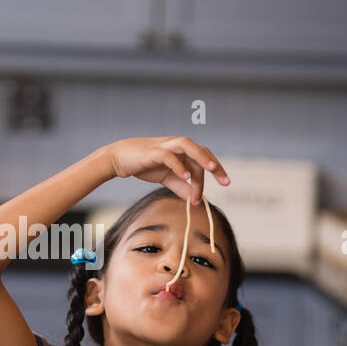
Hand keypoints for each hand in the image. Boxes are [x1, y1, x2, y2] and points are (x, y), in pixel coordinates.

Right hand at [107, 136, 230, 203]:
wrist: (119, 158)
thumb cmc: (144, 165)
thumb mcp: (166, 178)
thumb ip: (181, 187)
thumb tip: (195, 200)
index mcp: (182, 151)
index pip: (204, 157)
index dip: (216, 169)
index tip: (226, 183)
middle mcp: (177, 145)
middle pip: (201, 151)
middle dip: (214, 165)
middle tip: (225, 182)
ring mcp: (165, 146)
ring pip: (188, 147)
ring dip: (201, 157)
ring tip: (211, 170)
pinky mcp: (153, 152)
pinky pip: (169, 157)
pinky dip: (178, 166)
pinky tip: (185, 177)